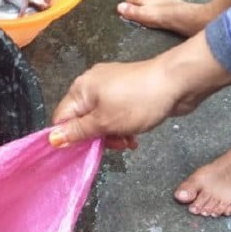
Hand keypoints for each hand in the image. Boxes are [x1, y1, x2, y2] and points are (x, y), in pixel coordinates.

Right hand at [50, 33, 230, 149]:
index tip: (87, 149)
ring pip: (99, 119)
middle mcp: (90, 85)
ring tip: (128, 141)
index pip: (62, 119)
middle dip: (96, 137)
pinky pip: (115, 113)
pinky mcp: (126, 91)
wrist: (178, 82)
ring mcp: (110, 87)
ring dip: (111, 134)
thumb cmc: (138, 101)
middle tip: (115, 144)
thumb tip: (52, 139)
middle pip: (81, 120)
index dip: (70, 136)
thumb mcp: (104, 122)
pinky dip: (121, 125)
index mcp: (80, 89)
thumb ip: (77, 132)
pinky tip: (134, 134)